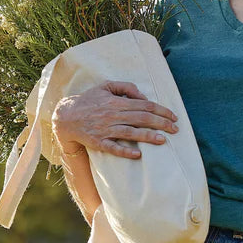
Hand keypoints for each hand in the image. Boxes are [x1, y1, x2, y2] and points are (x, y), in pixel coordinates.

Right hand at [51, 81, 178, 160]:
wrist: (66, 116)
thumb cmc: (89, 100)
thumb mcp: (105, 86)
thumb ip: (126, 87)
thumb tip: (143, 96)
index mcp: (116, 102)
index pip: (145, 105)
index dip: (161, 110)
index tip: (173, 117)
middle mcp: (113, 116)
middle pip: (142, 119)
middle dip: (161, 123)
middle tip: (175, 129)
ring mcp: (106, 130)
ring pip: (131, 133)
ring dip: (148, 137)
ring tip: (163, 140)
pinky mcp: (99, 142)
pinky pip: (114, 148)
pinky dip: (126, 152)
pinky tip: (138, 155)